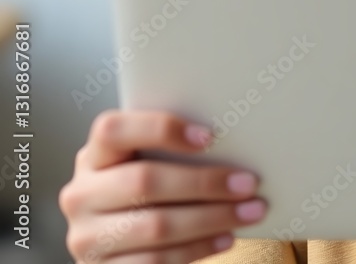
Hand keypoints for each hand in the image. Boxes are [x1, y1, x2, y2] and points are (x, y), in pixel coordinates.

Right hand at [59, 108, 267, 262]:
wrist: (124, 245)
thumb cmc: (149, 188)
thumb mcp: (149, 161)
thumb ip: (171, 149)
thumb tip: (234, 139)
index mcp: (93, 155)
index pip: (112, 130)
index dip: (160, 129)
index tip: (209, 136)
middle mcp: (80, 195)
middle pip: (144, 182)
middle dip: (204, 182)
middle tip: (249, 183)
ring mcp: (86, 238)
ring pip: (155, 226)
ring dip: (211, 218)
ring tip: (251, 211)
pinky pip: (155, 262)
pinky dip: (197, 248)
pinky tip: (226, 237)